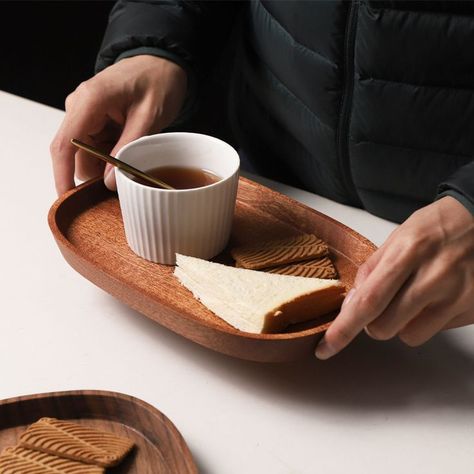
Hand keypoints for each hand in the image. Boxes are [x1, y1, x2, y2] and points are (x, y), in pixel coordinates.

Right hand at [50, 55, 186, 194]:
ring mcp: (85, 114)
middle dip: (96, 173)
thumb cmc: (158, 82)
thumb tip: (109, 182)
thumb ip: (127, 149)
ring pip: (86, 154)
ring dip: (106, 165)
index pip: (65, 145)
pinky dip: (110, 156)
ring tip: (134, 161)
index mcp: (89, 102)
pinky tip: (129, 153)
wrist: (162, 64)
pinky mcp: (93, 120)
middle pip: (76, 154)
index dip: (62, 176)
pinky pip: (95, 147)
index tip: (68, 200)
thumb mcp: (149, 117)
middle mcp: (80, 107)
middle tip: (125, 184)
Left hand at [316, 196, 473, 358]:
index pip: (368, 301)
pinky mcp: (473, 309)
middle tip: (383, 302)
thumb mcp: (397, 237)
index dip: (344, 329)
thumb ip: (371, 271)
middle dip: (373, 322)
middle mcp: (434, 277)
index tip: (325, 347)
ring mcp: (457, 296)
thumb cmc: (437, 227)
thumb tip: (350, 306)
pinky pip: (436, 331)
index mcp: (409, 252)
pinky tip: (436, 297)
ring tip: (413, 296)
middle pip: (384, 327)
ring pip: (408, 336)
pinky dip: (427, 320)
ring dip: (401, 324)